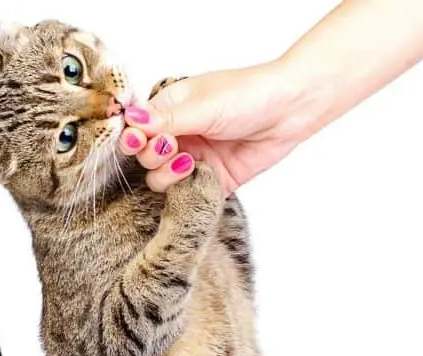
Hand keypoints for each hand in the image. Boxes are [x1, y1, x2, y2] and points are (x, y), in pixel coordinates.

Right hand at [119, 61, 307, 193]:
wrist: (291, 110)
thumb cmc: (250, 95)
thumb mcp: (203, 106)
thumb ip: (166, 120)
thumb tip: (130, 120)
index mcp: (170, 108)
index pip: (135, 129)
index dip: (132, 138)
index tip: (137, 141)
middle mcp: (178, 134)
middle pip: (143, 157)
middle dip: (151, 156)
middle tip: (169, 148)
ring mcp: (193, 158)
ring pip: (159, 179)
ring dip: (166, 176)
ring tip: (187, 163)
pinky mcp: (210, 179)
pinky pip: (187, 193)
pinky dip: (186, 190)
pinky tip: (199, 175)